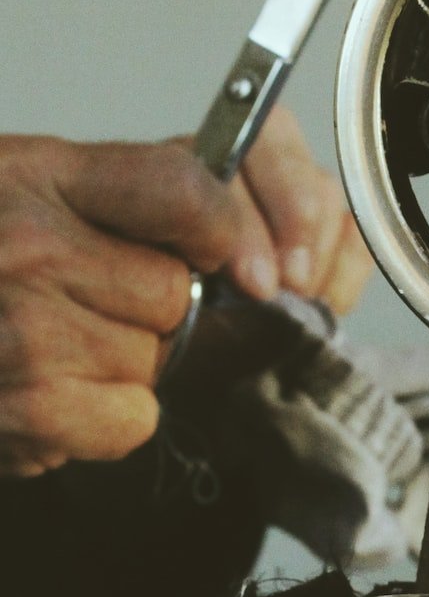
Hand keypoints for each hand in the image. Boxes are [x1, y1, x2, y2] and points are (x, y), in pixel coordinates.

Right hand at [0, 111, 371, 476]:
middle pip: (176, 291)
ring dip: (119, 367)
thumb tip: (238, 238)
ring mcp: (23, 331)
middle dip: (148, 308)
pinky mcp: (25, 408)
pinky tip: (44, 393)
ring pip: (155, 359)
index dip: (225, 227)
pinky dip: (99, 421)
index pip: (184, 187)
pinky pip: (132, 420)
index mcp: (34, 175)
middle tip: (84, 305)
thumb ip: (122, 193)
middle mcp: (27, 246)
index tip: (232, 256)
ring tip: (47, 347)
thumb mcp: (21, 186)